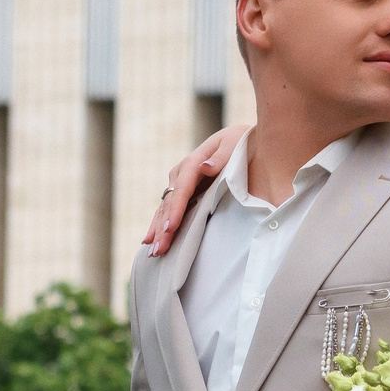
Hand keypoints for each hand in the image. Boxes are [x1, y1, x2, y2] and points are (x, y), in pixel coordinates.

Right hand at [143, 125, 249, 254]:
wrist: (239, 139)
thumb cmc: (239, 143)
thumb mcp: (234, 144)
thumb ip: (221, 156)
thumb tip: (206, 167)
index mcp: (193, 162)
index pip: (182, 189)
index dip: (176, 210)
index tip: (171, 228)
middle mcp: (180, 173)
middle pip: (170, 203)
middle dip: (163, 227)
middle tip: (159, 249)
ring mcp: (178, 183)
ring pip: (164, 209)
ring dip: (157, 230)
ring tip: (153, 251)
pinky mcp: (181, 191)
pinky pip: (167, 210)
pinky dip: (158, 224)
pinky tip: (150, 239)